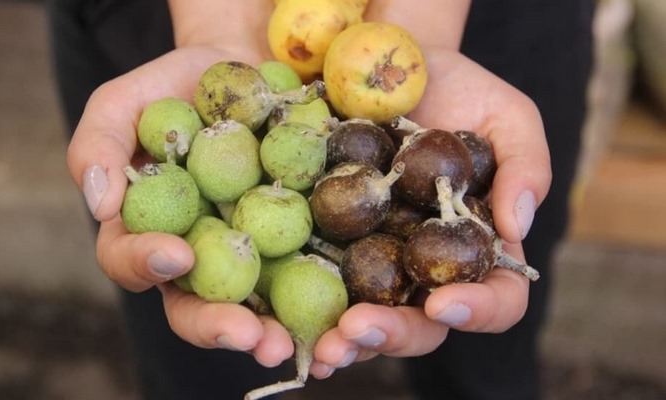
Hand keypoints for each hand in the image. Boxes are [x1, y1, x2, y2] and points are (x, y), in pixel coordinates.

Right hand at [66, 44, 295, 367]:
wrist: (245, 68)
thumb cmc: (175, 87)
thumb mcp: (125, 102)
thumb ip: (97, 145)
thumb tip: (100, 202)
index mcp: (150, 229)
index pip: (133, 262)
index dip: (147, 264)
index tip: (177, 253)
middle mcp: (199, 253)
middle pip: (198, 305)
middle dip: (220, 327)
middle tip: (250, 337)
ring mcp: (250, 250)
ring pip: (256, 305)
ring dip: (273, 331)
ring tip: (291, 344)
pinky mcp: (297, 238)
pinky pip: (309, 272)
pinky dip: (322, 298)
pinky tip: (342, 313)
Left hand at [309, 48, 549, 377]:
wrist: (385, 65)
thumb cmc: (459, 90)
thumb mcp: (506, 116)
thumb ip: (526, 166)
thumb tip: (516, 225)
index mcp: (477, 248)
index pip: (496, 297)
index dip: (478, 309)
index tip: (444, 301)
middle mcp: (426, 266)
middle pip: (422, 324)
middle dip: (393, 334)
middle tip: (358, 328)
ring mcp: (377, 258)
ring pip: (368, 317)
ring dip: (344, 339)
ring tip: (321, 344)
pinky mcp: (329, 242)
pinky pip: (317, 283)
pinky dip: (302, 307)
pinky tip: (277, 318)